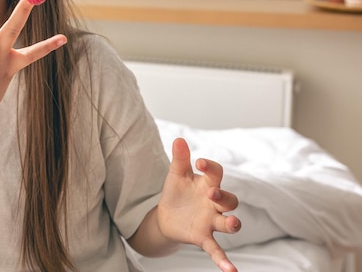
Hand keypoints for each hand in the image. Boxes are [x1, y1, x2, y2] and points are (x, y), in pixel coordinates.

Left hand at [158, 138, 240, 271]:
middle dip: (223, 196)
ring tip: (231, 224)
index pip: (216, 173)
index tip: (198, 162)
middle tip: (212, 193)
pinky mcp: (204, 237)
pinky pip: (217, 249)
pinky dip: (224, 260)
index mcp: (207, 184)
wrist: (166, 215)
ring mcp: (211, 221)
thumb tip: (179, 139)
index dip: (210, 167)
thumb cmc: (177, 192)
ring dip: (233, 224)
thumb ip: (180, 159)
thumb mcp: (176, 175)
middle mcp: (214, 203)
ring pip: (229, 223)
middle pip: (229, 199)